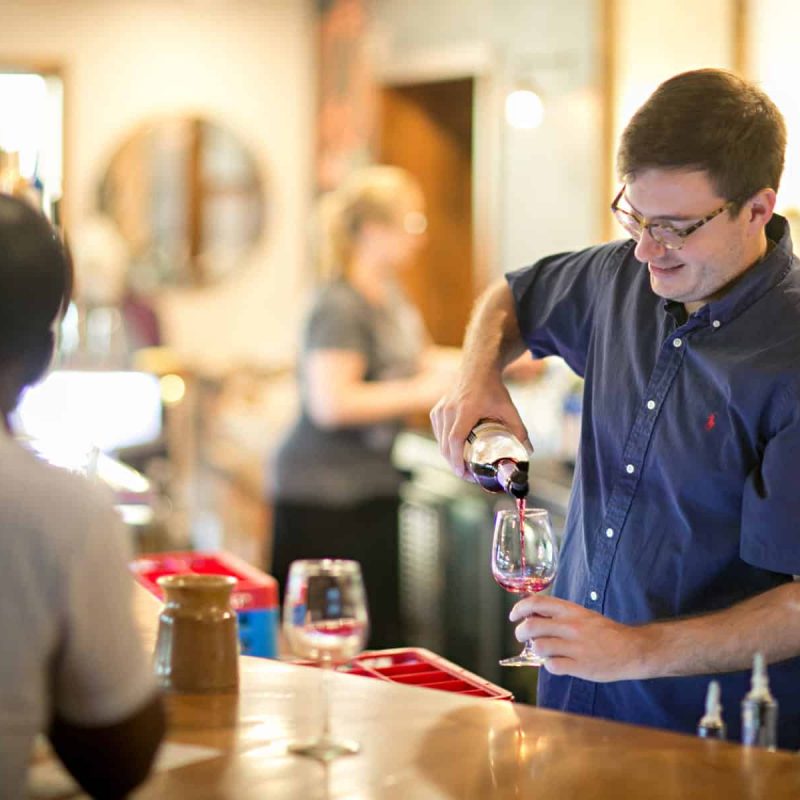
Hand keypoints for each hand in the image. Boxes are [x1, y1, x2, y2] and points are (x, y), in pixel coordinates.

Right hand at [429, 372, 530, 478]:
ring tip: (463, 467)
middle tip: (468, 475)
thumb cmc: (492, 389)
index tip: (463, 473)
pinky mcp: (436, 411)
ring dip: (449, 457)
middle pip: (446, 446)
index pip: (456, 440)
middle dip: (455, 464)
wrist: (477, 370)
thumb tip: (529, 452)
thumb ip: (519, 430)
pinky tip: (455, 453)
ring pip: (440, 442)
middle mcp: (449, 410)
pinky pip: (438, 434)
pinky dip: (445, 446)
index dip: (457, 459)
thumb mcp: (508, 409)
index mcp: (466, 411)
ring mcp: (440, 411)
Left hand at [509, 594, 655, 682]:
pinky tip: (558, 663)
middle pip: (532, 627)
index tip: (513, 616)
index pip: (537, 603)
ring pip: (539, 647)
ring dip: (537, 650)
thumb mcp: (582, 615)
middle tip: (522, 636)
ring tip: (545, 651)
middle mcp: (571, 626)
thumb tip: (532, 616)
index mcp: (571, 610)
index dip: (519, 608)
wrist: (632, 650)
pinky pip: (552, 666)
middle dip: (520, 633)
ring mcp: (575, 647)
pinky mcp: (580, 667)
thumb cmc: (604, 632)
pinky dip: (550, 666)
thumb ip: (559, 615)